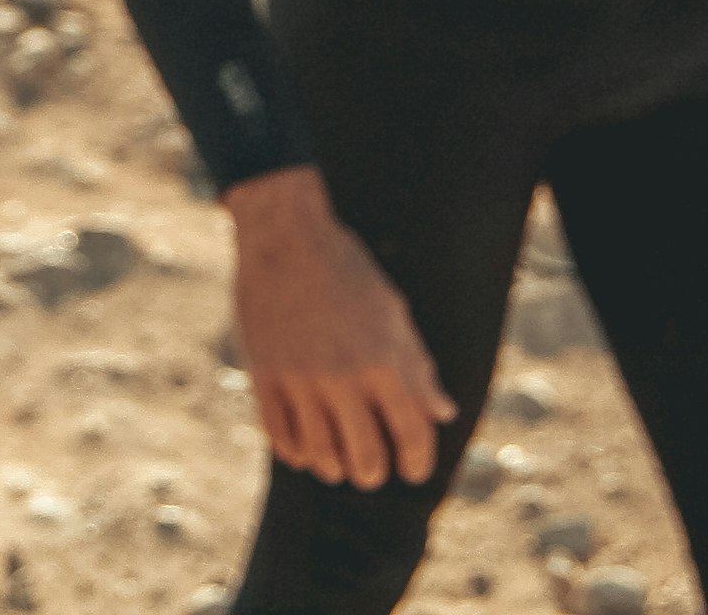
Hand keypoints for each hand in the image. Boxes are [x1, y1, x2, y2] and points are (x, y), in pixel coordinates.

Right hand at [225, 164, 453, 490]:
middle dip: (373, 473)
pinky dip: (296, 452)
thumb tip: (442, 412)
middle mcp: (343, 376)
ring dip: (333, 467)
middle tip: (372, 469)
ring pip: (320, 456)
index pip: (412, 433)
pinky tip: (305, 448)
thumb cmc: (347, 271)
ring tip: (338, 463)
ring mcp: (300, 378)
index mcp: (384, 360)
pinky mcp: (264, 375)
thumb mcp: (392, 312)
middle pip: (365, 459)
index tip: (412, 470)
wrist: (285, 236)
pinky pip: (280, 437)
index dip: (417, 462)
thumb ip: (417, 367)